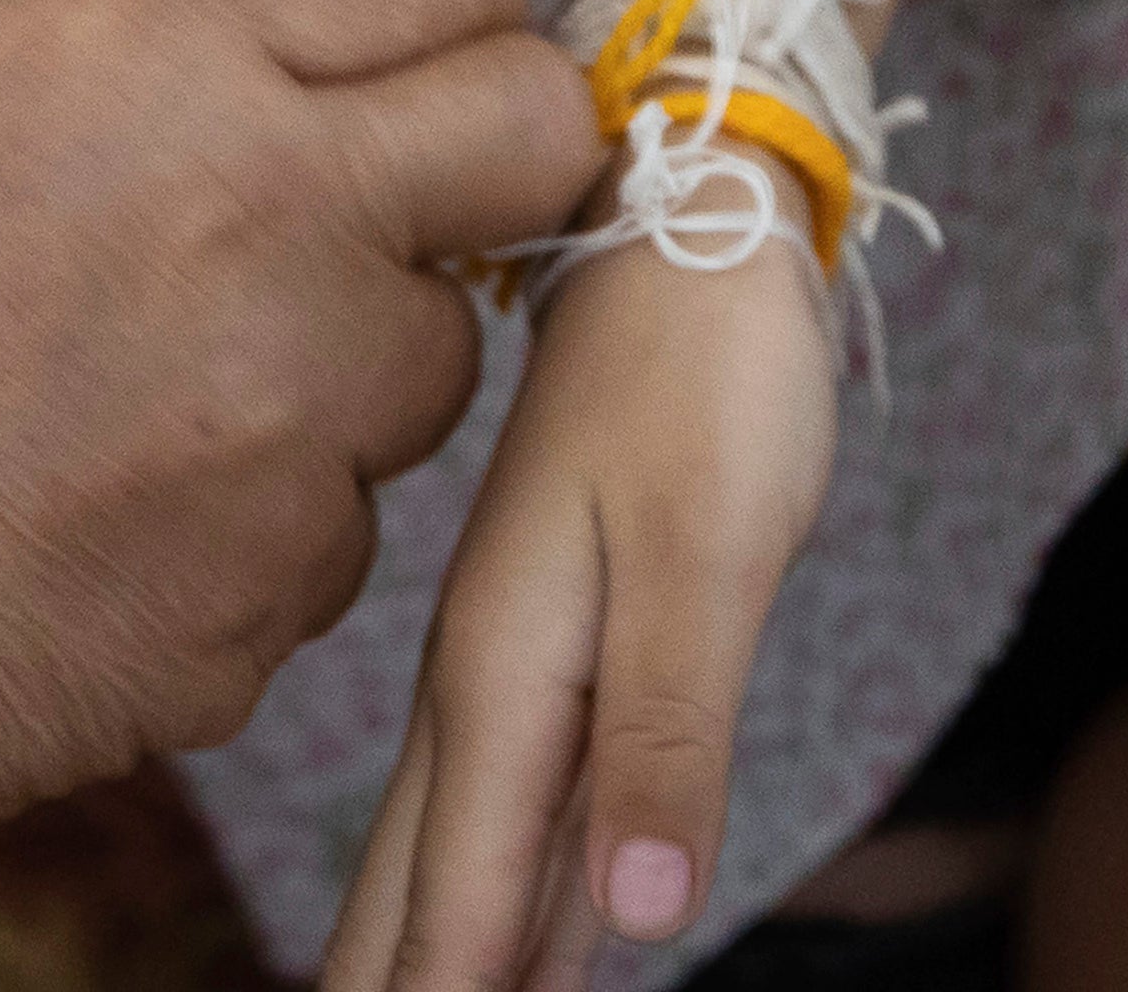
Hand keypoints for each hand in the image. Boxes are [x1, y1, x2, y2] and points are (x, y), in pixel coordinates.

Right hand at [0, 0, 599, 987]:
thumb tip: (382, 34)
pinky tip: (120, 510)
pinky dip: (275, 509)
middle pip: (533, 125)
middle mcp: (264, 203)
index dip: (434, 3)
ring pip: (446, 342)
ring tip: (156, 384)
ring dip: (358, 352)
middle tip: (370, 197)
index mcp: (148, 40)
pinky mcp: (292, 581)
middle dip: (479, 153)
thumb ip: (186, 33)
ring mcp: (296, 409)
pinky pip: (356, 515)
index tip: (393, 49)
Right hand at [327, 248, 844, 989]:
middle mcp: (486, 684)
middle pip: (419, 896)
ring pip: (455, 858)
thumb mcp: (706, 552)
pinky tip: (519, 953)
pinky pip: (522, 811)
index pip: (455, 904)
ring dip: (435, 957)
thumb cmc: (707, 371)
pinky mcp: (570, 640)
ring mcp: (519, 663)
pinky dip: (506, 898)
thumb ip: (667, 736)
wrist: (689, 211)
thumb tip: (637, 924)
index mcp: (503, 676)